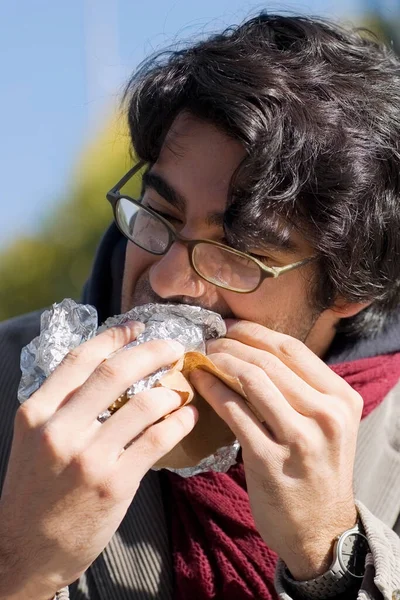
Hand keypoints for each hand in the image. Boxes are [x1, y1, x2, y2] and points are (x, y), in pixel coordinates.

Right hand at [0, 322, 196, 598]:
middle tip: (174, 347)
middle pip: (116, 372)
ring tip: (182, 390)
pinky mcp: (114, 483)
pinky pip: (158, 439)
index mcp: (37, 413)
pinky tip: (188, 417)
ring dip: (171, 391)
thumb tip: (110, 371)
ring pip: (144, 404)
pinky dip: (179, 422)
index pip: (80, 359)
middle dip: (153, 351)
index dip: (113, 337)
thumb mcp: (34, 440)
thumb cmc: (34, 491)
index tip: (136, 327)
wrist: (25, 551)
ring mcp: (88, 457)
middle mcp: (60, 429)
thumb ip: (64, 406)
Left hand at [191, 319, 361, 580]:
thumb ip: (301, 389)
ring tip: (202, 359)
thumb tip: (252, 350)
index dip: (254, 333)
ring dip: (219, 364)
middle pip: (268, 361)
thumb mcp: (327, 424)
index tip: (230, 329)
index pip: (293, 348)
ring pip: (250, 380)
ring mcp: (299, 439)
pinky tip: (200, 384)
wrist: (321, 530)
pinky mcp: (269, 461)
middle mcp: (325, 415)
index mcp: (341, 398)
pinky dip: (213, 391)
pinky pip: (234, 412)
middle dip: (231, 346)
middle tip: (209, 343)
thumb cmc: (318, 471)